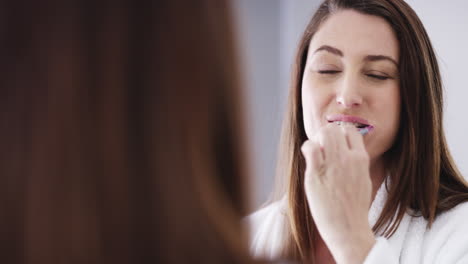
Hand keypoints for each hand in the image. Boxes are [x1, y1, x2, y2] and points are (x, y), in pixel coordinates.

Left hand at [301, 123, 374, 263]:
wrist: (348, 229)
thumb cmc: (354, 207)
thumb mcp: (363, 179)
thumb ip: (355, 161)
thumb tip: (345, 148)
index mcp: (361, 159)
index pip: (350, 130)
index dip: (339, 134)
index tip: (334, 144)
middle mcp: (348, 159)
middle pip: (333, 129)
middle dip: (325, 135)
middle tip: (322, 149)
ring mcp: (332, 166)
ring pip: (322, 134)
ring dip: (316, 140)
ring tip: (316, 155)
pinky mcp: (316, 174)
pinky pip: (309, 148)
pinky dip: (307, 148)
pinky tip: (310, 160)